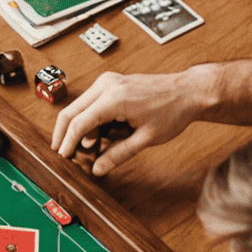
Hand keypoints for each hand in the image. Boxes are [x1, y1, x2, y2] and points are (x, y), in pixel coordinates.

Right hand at [52, 68, 213, 175]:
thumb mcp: (146, 138)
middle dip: (64, 134)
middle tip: (62, 152)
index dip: (68, 142)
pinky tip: (98, 134)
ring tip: (87, 147)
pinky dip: (88, 118)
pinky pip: (90, 101)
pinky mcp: (111, 83)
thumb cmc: (173, 111)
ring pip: (78, 106)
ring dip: (77, 127)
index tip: (63, 156)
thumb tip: (98, 169)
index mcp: (114, 99)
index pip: (79, 123)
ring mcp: (107, 81)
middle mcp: (106, 85)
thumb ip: (118, 154)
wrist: (189, 91)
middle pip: (70, 111)